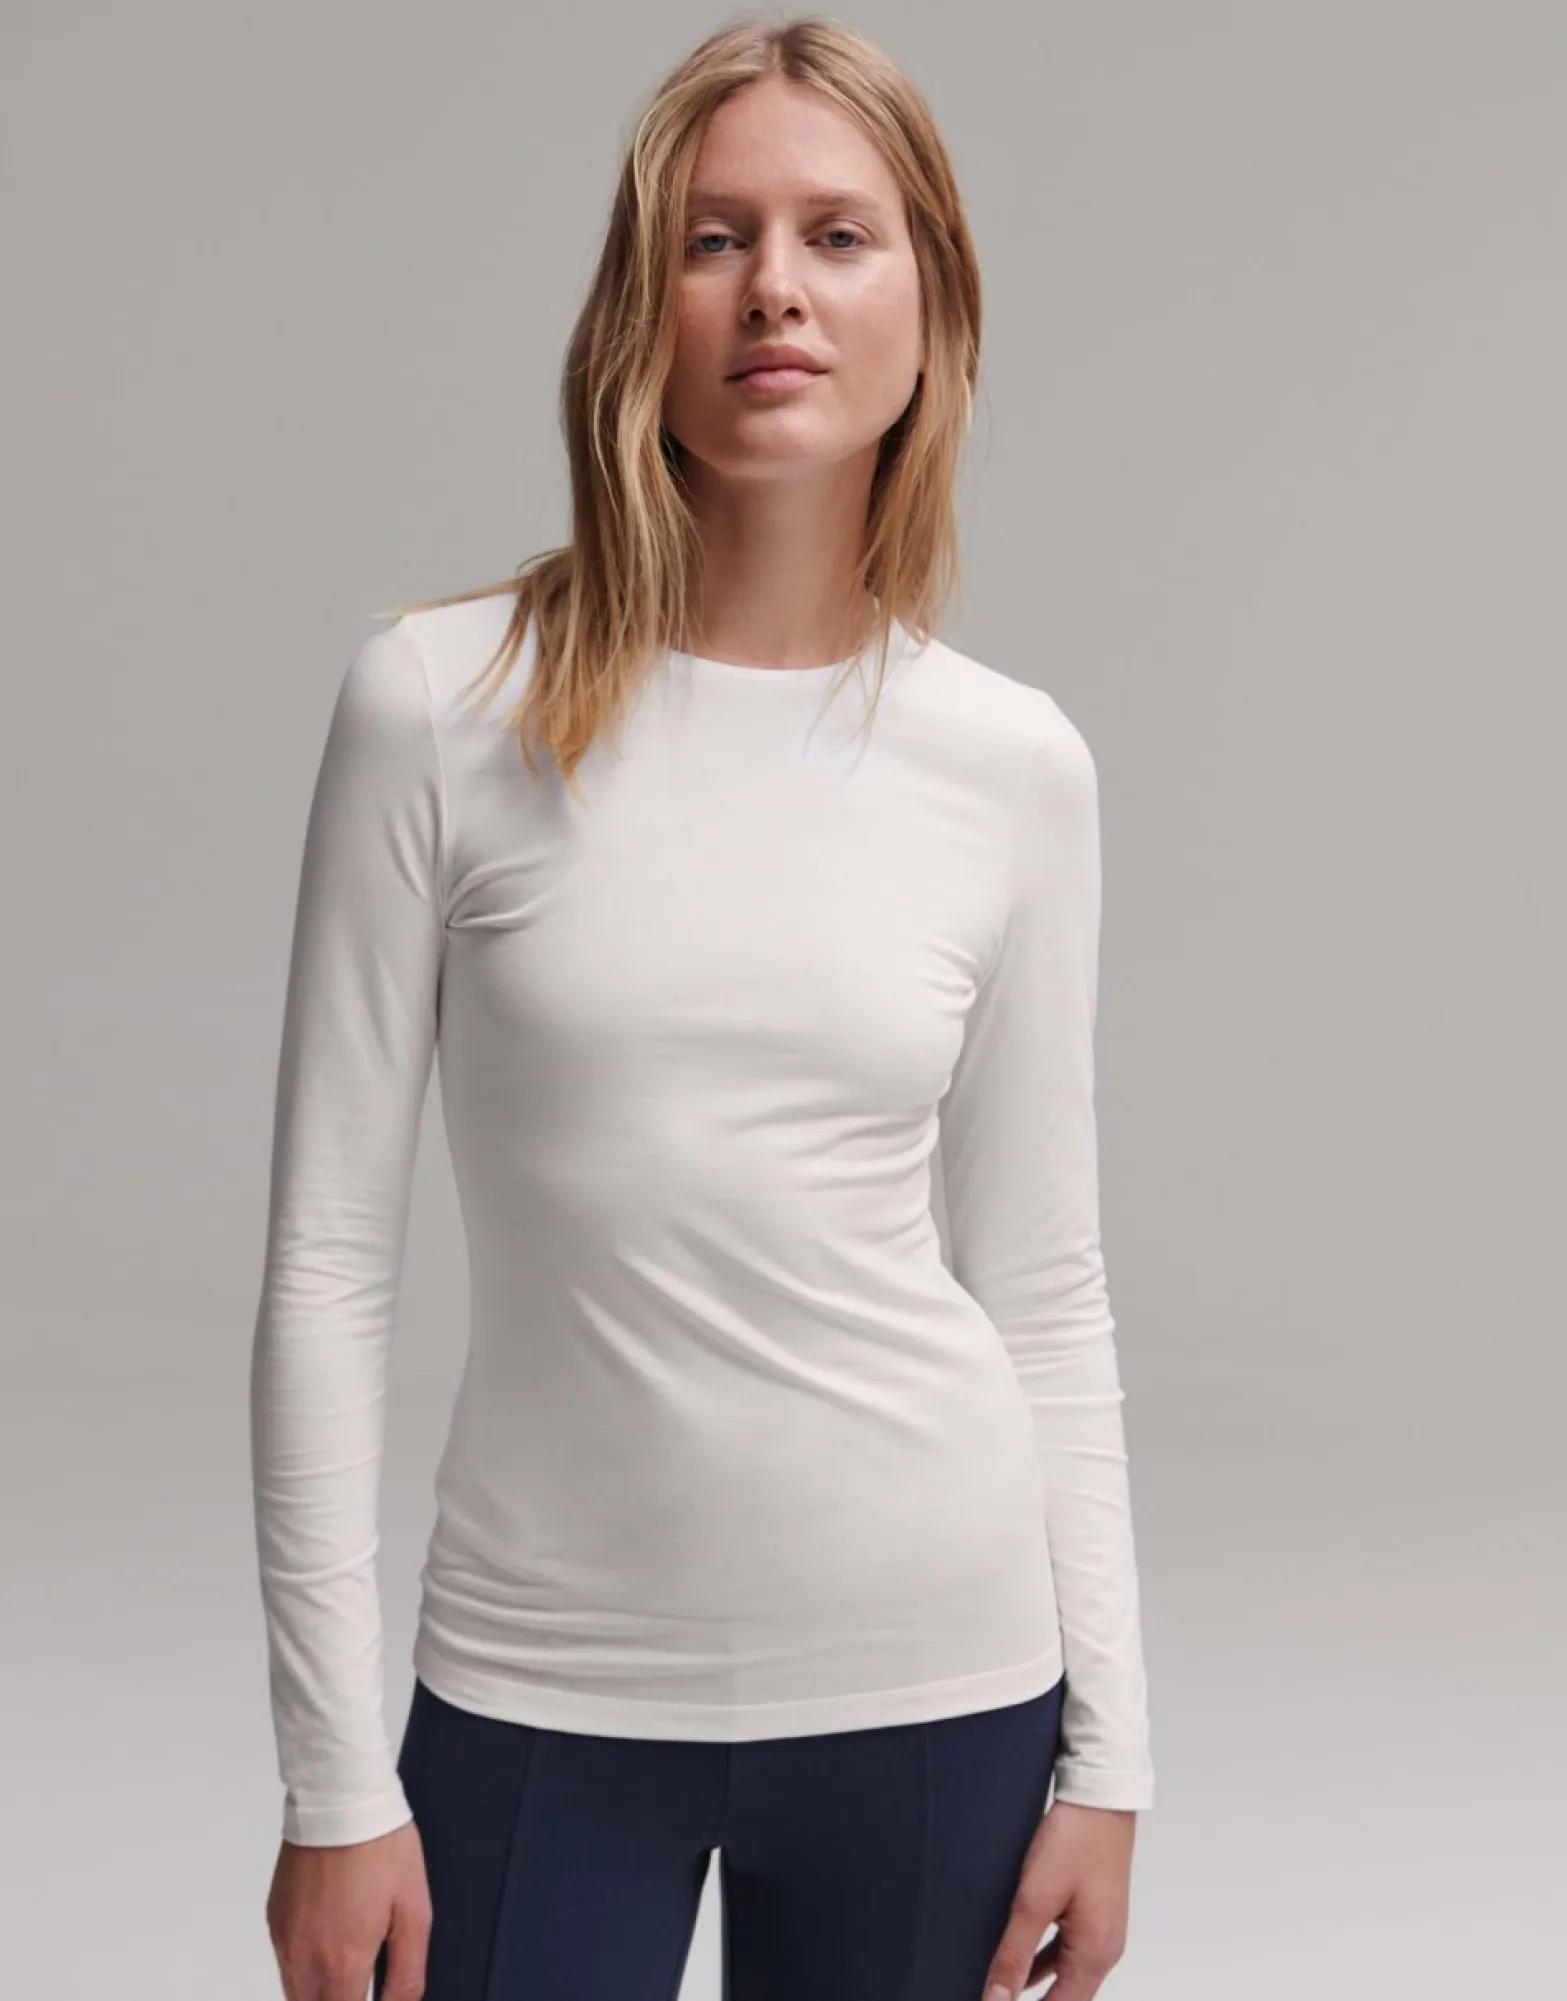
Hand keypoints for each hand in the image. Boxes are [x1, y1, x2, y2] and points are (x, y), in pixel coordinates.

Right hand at [265, 1818, 430, 2000]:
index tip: (376, 1997)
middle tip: (362, 1984)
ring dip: (320, 1991)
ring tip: (349, 1968)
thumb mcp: (414, 1911)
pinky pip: (285, 1960)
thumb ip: (408, 1972)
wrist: (340, 1798)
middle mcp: (304, 1959)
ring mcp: (284, 1939)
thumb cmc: (381, 1847)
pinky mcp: (274, 1918)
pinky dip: (304, 1965)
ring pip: (295, 1992)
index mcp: (341, 1964)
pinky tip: (329, 1940)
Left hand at [980, 1800, 1136, 2000]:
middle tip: (995, 1996)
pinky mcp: (1094, 1914)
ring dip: (1035, 1985)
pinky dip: (1044, 1962)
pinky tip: (1020, 1960)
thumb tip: (996, 1999)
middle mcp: (1105, 1950)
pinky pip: (1067, 1952)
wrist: (1100, 1796)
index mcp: (1095, 1955)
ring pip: (1066, 1976)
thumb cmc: (1076, 1840)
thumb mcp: (1034, 1899)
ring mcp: (1102, 1932)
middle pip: (1066, 1998)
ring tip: (1001, 1987)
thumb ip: (1014, 1953)